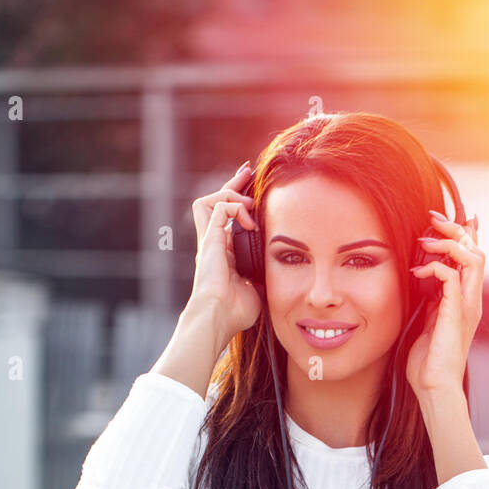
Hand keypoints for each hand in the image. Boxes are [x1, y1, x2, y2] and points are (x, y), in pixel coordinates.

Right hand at [188, 163, 262, 340]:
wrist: (218, 318)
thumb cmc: (235, 312)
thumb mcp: (257, 290)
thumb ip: (264, 276)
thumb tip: (280, 273)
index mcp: (223, 255)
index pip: (226, 220)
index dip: (239, 203)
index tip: (254, 192)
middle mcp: (213, 244)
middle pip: (215, 202)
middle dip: (232, 184)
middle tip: (248, 171)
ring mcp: (209, 241)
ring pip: (209, 200)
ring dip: (231, 194)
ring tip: (249, 203)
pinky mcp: (209, 239)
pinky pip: (219, 207)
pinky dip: (236, 207)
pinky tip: (250, 221)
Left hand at [405, 211, 484, 398]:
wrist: (434, 387)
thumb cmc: (428, 361)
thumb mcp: (427, 322)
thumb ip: (430, 300)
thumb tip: (422, 280)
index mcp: (466, 300)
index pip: (472, 257)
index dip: (463, 233)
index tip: (440, 220)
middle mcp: (471, 299)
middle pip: (476, 249)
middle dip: (455, 229)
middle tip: (432, 218)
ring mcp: (467, 306)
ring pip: (473, 258)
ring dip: (449, 243)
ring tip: (425, 242)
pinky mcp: (456, 313)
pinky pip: (452, 277)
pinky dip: (435, 267)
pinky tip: (418, 272)